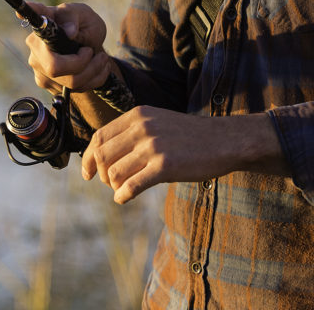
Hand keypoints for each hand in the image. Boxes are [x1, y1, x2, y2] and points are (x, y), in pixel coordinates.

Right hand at [22, 1, 108, 93]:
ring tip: (100, 59)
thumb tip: (69, 31)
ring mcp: (39, 68)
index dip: (27, 15)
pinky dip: (92, 80)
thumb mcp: (84, 15)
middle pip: (55, 67)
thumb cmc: (83, 26)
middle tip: (92, 52)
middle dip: (83, 64)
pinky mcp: (47, 83)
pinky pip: (74, 89)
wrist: (90, 47)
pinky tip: (95, 68)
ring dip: (93, 71)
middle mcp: (35, 48)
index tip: (20, 12)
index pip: (33, 19)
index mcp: (43, 26)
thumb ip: (74, 18)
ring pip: (70, 82)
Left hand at [82, 108, 286, 203]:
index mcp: (138, 115)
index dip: (88, 157)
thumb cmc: (190, 137)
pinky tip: (124, 198)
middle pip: (103, 155)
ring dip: (114, 186)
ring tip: (123, 190)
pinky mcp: (165, 166)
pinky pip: (132, 185)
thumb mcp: (158, 123)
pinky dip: (123, 195)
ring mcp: (153, 146)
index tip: (87, 174)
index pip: (100, 136)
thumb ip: (133, 133)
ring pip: (115, 172)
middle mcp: (142, 128)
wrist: (225, 141)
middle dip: (102, 174)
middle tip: (110, 184)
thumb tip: (103, 155)